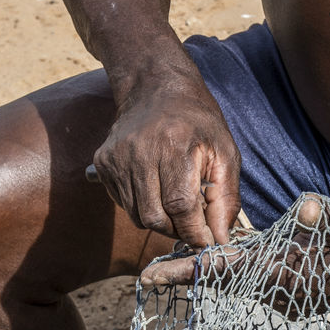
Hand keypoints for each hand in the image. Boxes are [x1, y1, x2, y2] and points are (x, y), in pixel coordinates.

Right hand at [92, 71, 240, 246]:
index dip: (194, 231)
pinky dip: (142, 207)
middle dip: (177, 230)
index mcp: (174, 146)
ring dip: (160, 220)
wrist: (155, 88)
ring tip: (175, 200)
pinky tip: (155, 187)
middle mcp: (140, 152)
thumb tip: (221, 241)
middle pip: (155, 218)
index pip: (180, 207)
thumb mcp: (225, 154)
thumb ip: (226, 199)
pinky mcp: (103, 163)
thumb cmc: (198, 123)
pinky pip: (124, 205)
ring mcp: (117, 158)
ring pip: (138, 217)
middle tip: (191, 222)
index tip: (206, 240)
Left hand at [141, 197, 329, 316]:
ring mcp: (291, 299)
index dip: (186, 271)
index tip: (149, 277)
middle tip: (148, 275)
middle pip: (224, 282)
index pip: (226, 272)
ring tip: (174, 268)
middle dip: (188, 276)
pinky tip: (220, 264)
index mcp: (289, 275)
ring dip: (211, 276)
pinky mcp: (298, 295)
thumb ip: (326, 216)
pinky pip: (258, 284)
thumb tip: (309, 206)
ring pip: (240, 284)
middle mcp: (283, 294)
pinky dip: (235, 275)